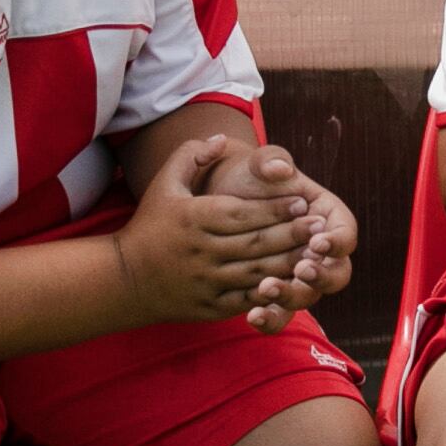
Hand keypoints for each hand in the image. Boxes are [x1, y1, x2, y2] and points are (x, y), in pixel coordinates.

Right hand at [117, 132, 320, 323]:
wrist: (124, 279)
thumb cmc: (150, 224)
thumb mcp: (165, 183)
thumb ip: (192, 155)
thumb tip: (222, 138)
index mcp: (193, 219)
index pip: (242, 213)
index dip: (275, 208)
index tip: (303, 201)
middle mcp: (201, 252)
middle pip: (254, 244)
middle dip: (291, 235)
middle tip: (320, 227)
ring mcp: (205, 282)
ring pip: (255, 274)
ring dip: (289, 265)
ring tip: (316, 255)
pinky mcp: (209, 307)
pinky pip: (246, 301)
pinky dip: (271, 294)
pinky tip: (294, 284)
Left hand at [204, 146, 360, 334]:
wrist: (215, 200)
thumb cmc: (246, 178)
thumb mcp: (258, 164)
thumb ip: (270, 161)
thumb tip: (280, 169)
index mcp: (326, 218)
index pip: (346, 234)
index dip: (338, 241)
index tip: (317, 241)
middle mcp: (319, 252)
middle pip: (337, 274)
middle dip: (322, 276)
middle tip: (301, 270)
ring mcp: (299, 276)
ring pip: (309, 297)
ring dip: (292, 298)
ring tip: (266, 290)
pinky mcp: (277, 294)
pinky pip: (280, 314)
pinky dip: (270, 318)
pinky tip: (251, 316)